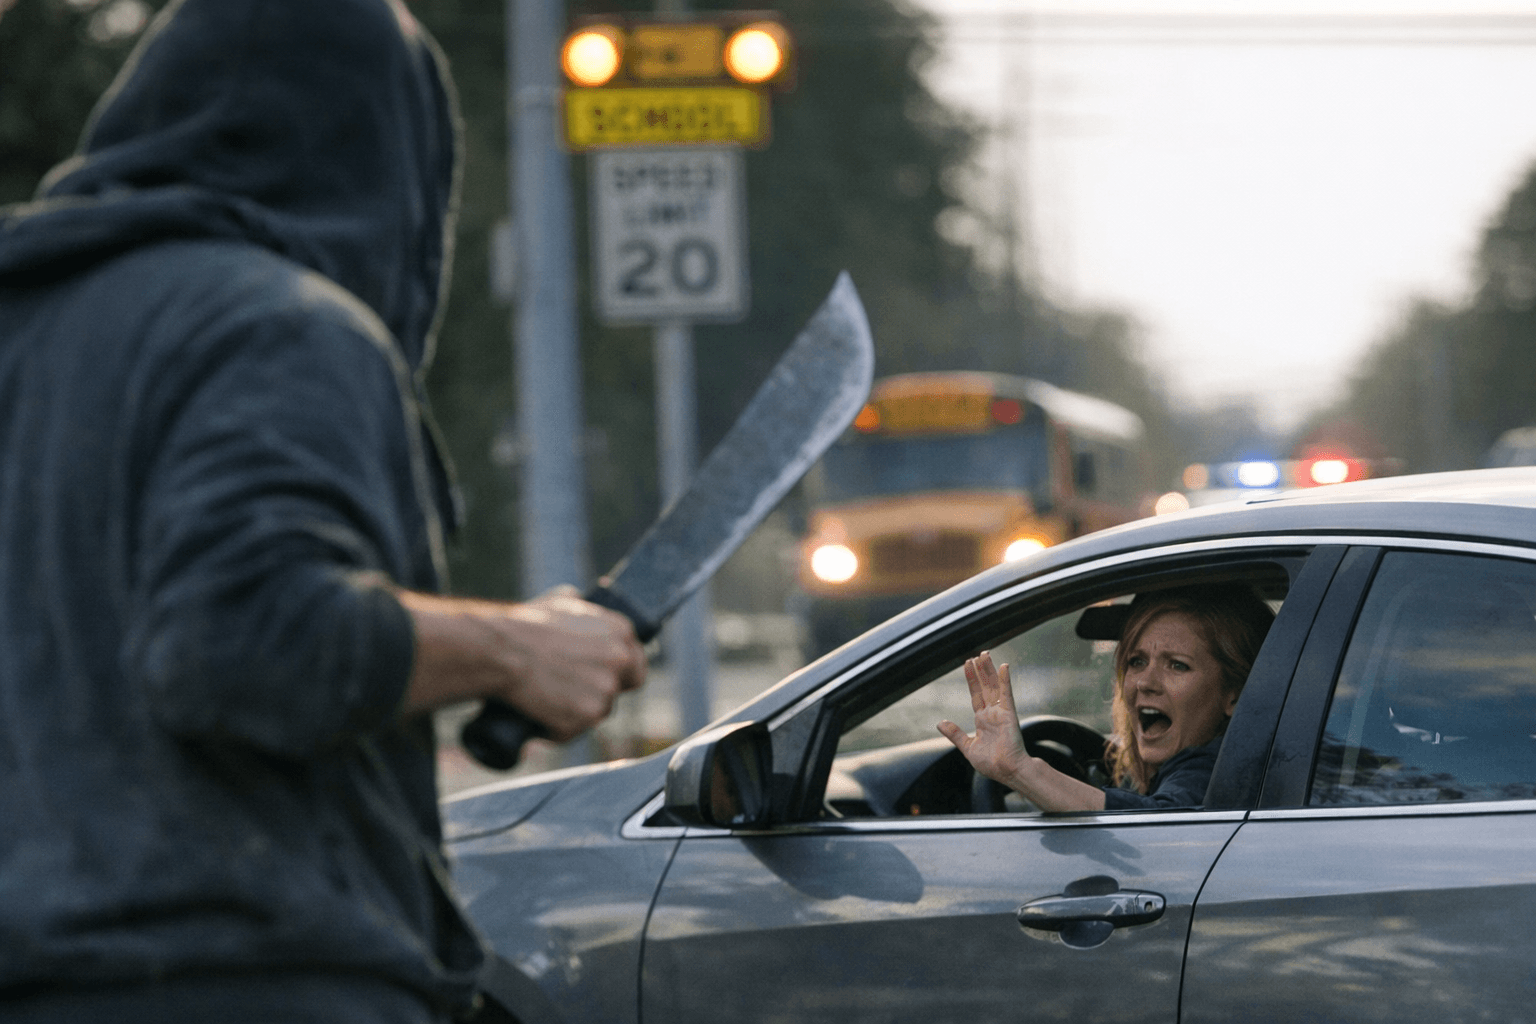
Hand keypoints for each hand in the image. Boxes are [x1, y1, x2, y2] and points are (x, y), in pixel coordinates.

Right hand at [398, 585, 646, 740]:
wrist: (500, 652)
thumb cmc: (524, 626)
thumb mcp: (559, 601)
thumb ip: (581, 607)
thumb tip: (580, 600)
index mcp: (621, 630)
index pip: (636, 659)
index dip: (619, 671)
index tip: (601, 676)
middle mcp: (621, 659)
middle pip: (625, 686)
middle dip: (604, 691)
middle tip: (576, 693)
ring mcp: (607, 688)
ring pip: (598, 710)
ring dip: (576, 711)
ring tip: (545, 698)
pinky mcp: (588, 714)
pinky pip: (575, 729)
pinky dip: (557, 728)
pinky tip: (538, 714)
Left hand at [937, 651, 1028, 786]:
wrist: (1006, 772)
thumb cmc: (991, 764)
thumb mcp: (968, 747)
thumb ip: (955, 734)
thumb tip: (940, 723)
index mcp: (983, 720)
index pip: (976, 695)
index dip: (972, 680)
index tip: (968, 665)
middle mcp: (992, 713)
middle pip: (985, 687)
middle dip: (981, 671)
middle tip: (978, 655)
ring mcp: (1001, 712)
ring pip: (994, 686)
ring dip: (989, 670)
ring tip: (985, 655)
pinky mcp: (1009, 714)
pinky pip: (1006, 694)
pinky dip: (1005, 680)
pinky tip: (1003, 667)